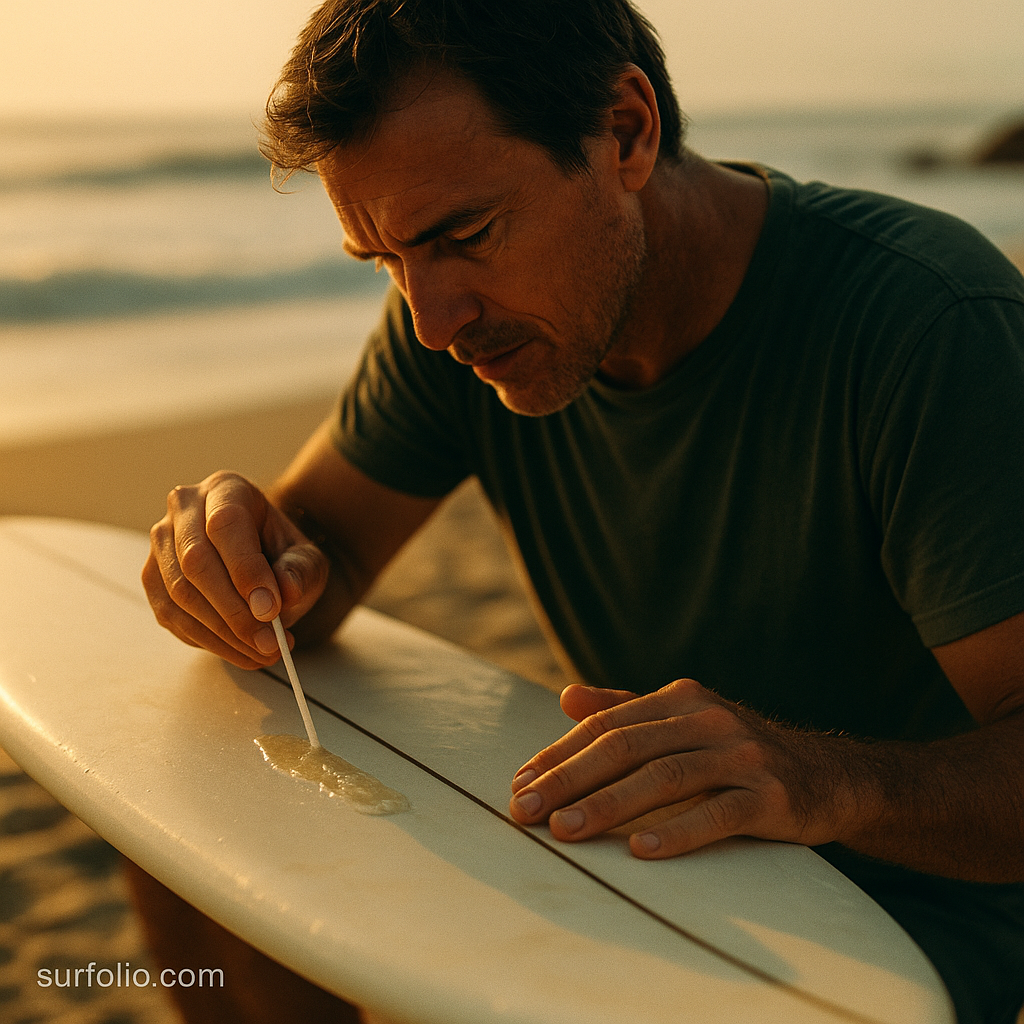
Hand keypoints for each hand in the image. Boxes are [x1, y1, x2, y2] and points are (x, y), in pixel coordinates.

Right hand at [143, 471, 328, 668]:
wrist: (262, 559)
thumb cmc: (283, 553)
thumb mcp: (306, 557)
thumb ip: (301, 570)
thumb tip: (285, 592)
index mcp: (225, 489)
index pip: (226, 525)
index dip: (246, 570)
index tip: (272, 610)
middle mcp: (184, 509)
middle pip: (196, 561)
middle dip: (234, 611)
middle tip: (269, 644)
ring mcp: (161, 544)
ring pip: (179, 593)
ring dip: (222, 633)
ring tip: (262, 653)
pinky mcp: (153, 580)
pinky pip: (171, 616)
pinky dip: (207, 641)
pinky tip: (240, 651)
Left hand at [508, 679, 858, 857]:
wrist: (829, 776)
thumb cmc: (737, 752)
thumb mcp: (684, 720)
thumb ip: (626, 708)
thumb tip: (566, 696)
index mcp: (681, 698)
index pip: (606, 726)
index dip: (559, 755)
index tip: (520, 785)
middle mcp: (708, 719)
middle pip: (626, 748)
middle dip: (569, 780)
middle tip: (526, 811)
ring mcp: (741, 756)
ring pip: (663, 778)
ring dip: (608, 805)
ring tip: (566, 831)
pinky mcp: (771, 796)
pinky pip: (717, 814)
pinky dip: (677, 831)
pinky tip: (641, 850)